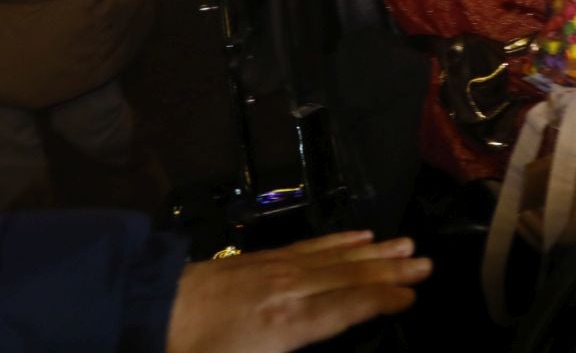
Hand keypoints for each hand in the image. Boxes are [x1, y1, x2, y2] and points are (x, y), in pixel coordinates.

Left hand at [164, 231, 427, 352]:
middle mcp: (289, 291)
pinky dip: (340, 240)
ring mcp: (276, 270)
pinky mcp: (263, 259)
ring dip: (373, 252)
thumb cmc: (192, 351)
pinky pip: (311, 246)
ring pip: (335, 257)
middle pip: (348, 279)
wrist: (148, 309)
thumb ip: (282, 350)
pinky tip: (360, 235)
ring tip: (406, 245)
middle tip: (427, 262)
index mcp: (284, 325)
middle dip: (389, 272)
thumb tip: (317, 332)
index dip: (381, 303)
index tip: (414, 296)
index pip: (344, 310)